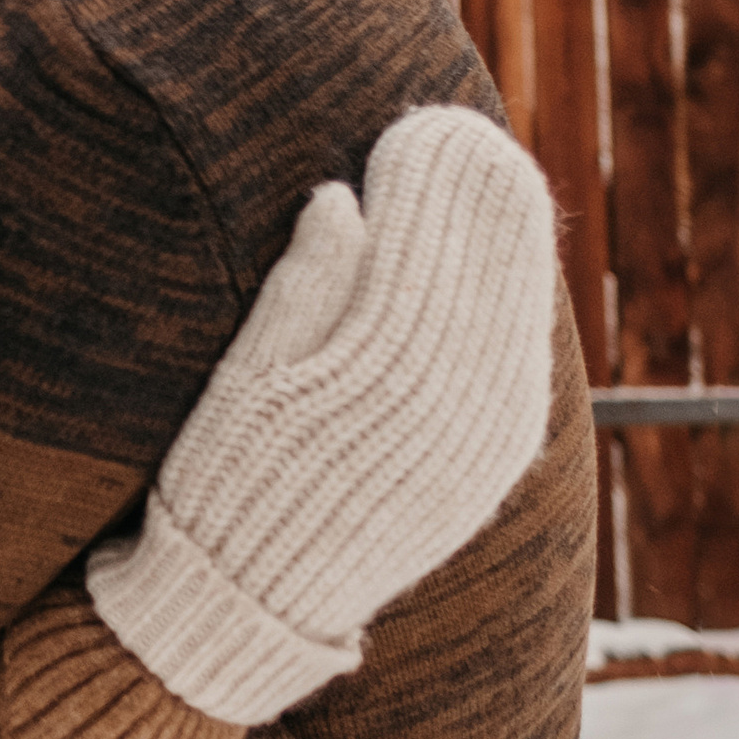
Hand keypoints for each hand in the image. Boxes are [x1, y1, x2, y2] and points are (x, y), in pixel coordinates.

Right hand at [85, 107, 558, 725]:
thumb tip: (338, 197)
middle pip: (472, 285)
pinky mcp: (479, 485)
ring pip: (505, 333)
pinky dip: (516, 329)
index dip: (417, 188)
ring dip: (508, 259)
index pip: (411, 255)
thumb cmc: (221, 482)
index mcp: (366, 379)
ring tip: (501, 191)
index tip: (414, 130)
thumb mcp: (244, 373)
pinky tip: (512, 289)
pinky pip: (516, 390)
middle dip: (475, 208)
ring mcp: (469, 456)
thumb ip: (300, 286)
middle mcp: (436, 418)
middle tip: (471, 139)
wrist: (247, 608)